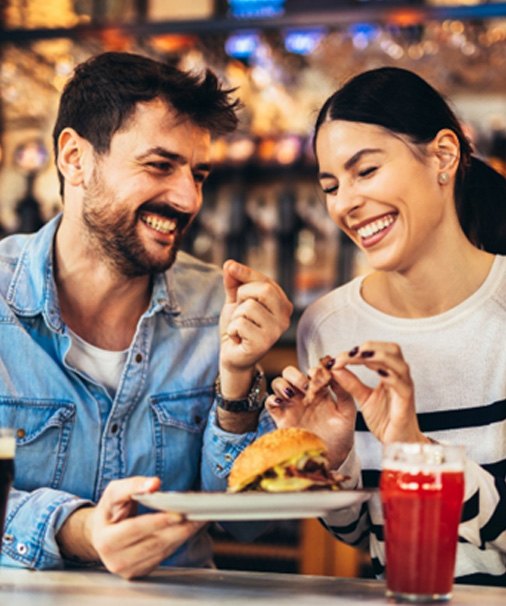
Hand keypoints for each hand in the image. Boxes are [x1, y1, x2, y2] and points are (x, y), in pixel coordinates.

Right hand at [57, 477, 204, 578]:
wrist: (101, 534)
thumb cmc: (110, 510)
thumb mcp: (114, 492)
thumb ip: (133, 485)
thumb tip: (154, 484)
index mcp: (105, 540)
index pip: (135, 530)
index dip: (158, 522)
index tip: (179, 514)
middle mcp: (116, 560)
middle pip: (154, 543)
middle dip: (179, 528)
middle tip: (199, 514)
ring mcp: (129, 569)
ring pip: (163, 551)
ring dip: (184, 535)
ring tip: (200, 519)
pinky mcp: (141, 571)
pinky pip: (164, 556)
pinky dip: (179, 541)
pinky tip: (190, 528)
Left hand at [219, 260, 291, 397]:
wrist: (231, 355)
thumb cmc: (237, 327)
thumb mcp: (235, 301)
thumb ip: (234, 283)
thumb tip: (229, 264)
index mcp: (282, 304)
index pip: (265, 281)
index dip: (246, 272)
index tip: (229, 266)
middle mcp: (285, 317)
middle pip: (263, 290)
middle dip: (242, 295)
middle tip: (239, 311)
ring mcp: (276, 331)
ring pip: (249, 307)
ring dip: (235, 316)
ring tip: (239, 328)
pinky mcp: (264, 344)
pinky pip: (241, 324)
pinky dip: (232, 330)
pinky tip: (237, 338)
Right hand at [265, 364, 356, 468]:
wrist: (331, 458)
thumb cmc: (341, 436)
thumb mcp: (347, 412)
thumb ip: (343, 392)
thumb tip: (337, 370)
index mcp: (319, 390)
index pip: (310, 371)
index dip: (313, 370)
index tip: (319, 376)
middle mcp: (303, 395)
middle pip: (290, 373)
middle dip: (295, 375)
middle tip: (305, 385)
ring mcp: (290, 405)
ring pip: (278, 383)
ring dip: (283, 384)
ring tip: (291, 393)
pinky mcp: (280, 418)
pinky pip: (269, 402)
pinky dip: (271, 399)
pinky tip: (280, 402)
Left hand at [333, 341, 425, 444]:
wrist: (398, 443)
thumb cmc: (386, 421)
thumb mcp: (363, 398)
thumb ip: (351, 383)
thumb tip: (336, 367)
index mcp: (389, 373)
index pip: (378, 351)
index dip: (359, 350)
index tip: (340, 356)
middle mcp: (399, 376)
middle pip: (392, 349)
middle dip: (371, 346)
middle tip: (351, 351)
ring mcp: (405, 387)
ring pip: (398, 362)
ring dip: (378, 355)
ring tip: (359, 355)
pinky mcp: (407, 400)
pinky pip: (401, 383)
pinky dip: (389, 375)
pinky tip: (378, 372)